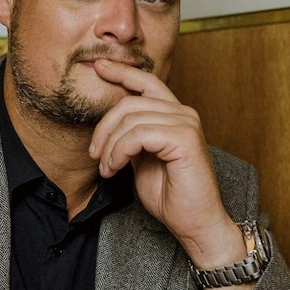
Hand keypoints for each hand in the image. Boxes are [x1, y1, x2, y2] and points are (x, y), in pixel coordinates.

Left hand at [88, 59, 235, 258]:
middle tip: (95, 155)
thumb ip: (131, 138)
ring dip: (110, 146)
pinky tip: (114, 169)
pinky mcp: (184, 138)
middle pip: (129, 102)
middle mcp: (183, 113)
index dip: (121, 71)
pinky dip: (119, 152)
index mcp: (174, 114)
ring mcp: (186, 123)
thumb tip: (110, 125)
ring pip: (130, 119)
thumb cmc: (171, 196)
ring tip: (106, 168)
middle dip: (103, 128)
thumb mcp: (141, 160)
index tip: (99, 65)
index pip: (146, 81)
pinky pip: (138, 134)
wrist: (195, 223)